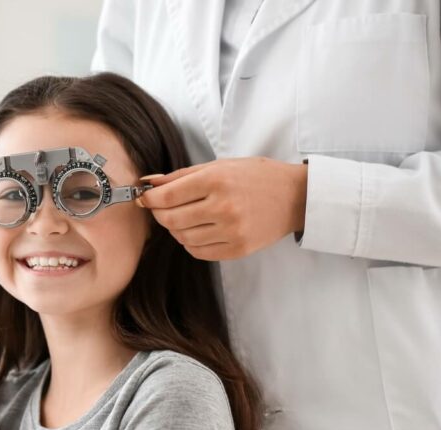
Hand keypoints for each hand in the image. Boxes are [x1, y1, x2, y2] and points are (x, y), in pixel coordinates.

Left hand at [138, 157, 307, 260]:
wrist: (295, 197)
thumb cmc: (256, 176)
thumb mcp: (220, 166)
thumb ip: (182, 176)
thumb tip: (149, 183)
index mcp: (217, 180)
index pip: (168, 196)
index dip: (150, 200)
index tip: (145, 199)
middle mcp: (224, 207)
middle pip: (171, 220)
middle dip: (159, 214)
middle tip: (161, 208)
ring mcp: (232, 231)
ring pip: (182, 238)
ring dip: (175, 229)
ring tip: (184, 217)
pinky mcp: (238, 249)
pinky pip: (198, 252)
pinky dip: (190, 242)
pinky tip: (197, 230)